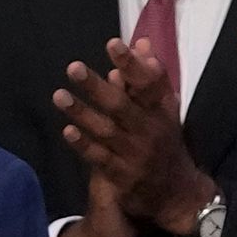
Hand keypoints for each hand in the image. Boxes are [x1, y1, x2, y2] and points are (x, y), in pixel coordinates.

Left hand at [54, 38, 215, 236]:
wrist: (178, 193)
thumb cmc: (164, 141)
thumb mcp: (164, 109)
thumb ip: (148, 77)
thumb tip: (140, 43)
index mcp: (162, 111)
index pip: (149, 83)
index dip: (132, 63)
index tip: (113, 44)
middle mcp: (151, 131)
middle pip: (123, 106)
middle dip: (97, 87)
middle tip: (74, 68)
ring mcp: (136, 154)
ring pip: (107, 131)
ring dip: (83, 113)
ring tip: (59, 96)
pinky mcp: (123, 175)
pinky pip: (101, 158)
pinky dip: (84, 145)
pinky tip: (68, 131)